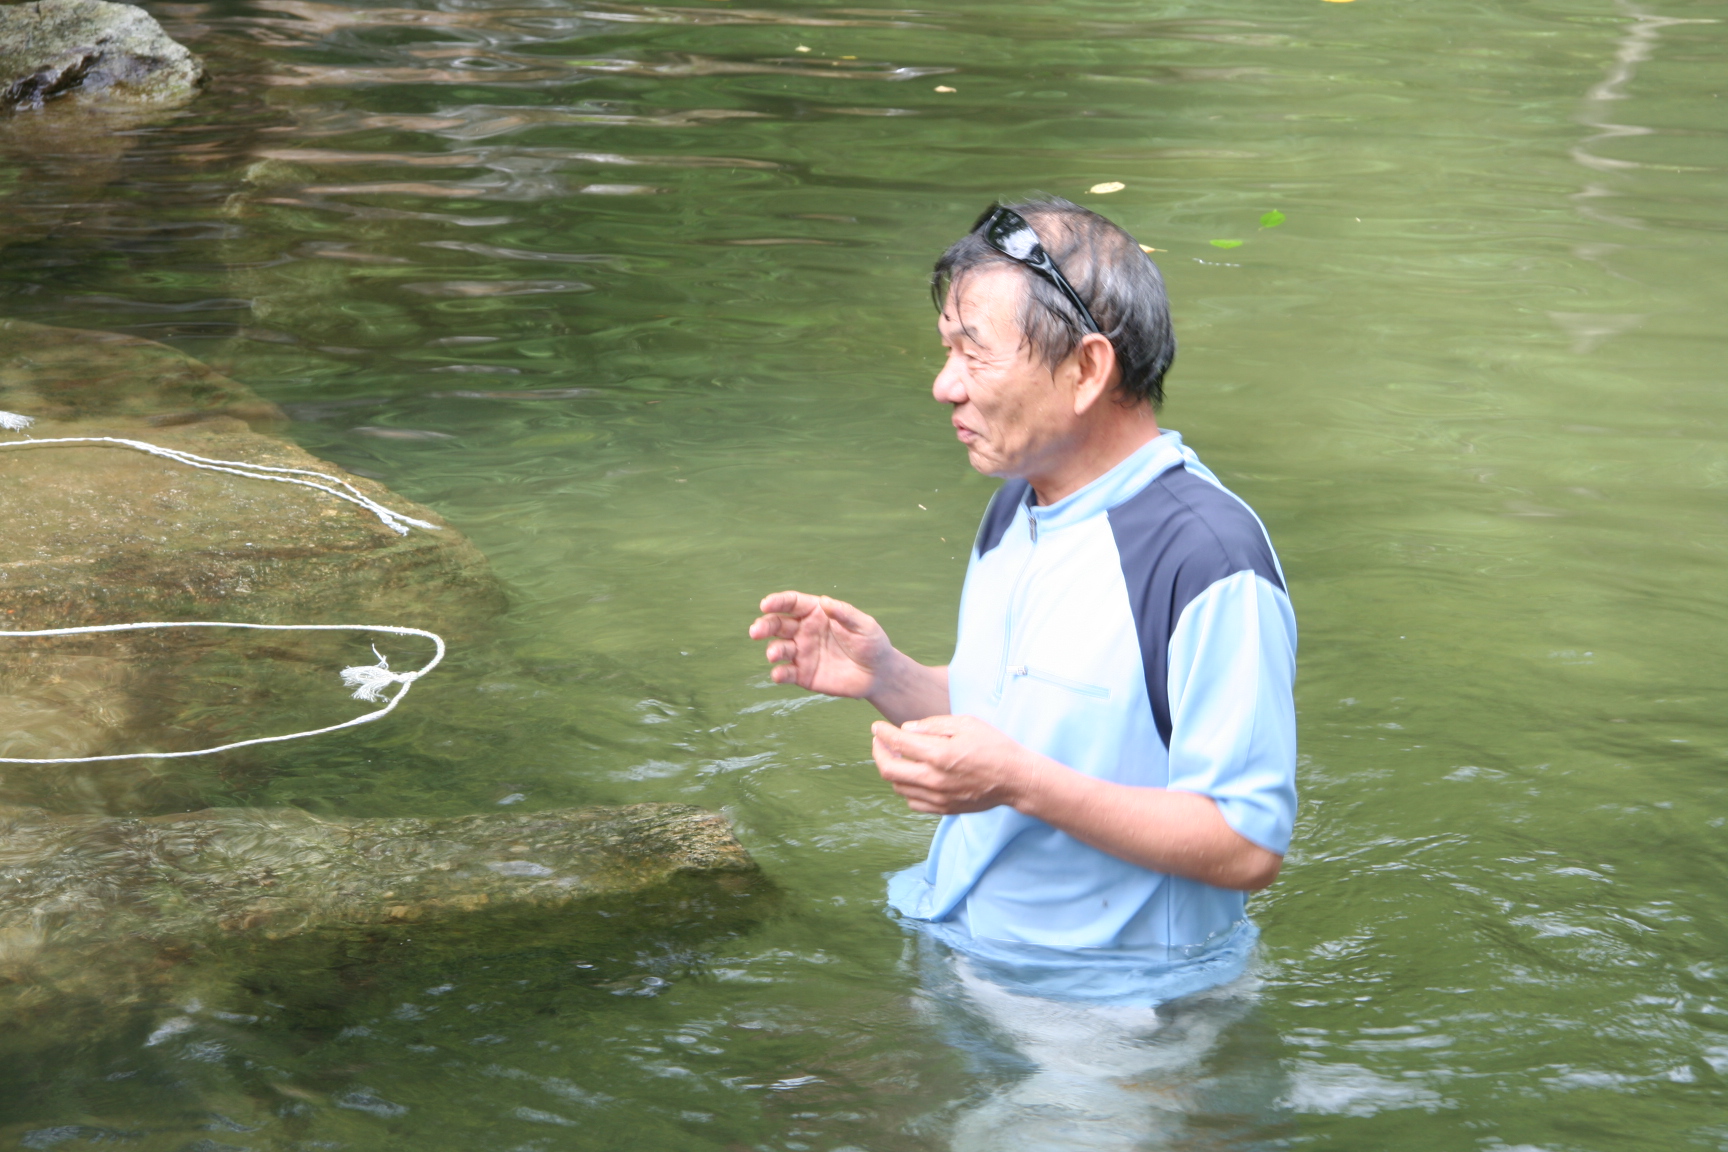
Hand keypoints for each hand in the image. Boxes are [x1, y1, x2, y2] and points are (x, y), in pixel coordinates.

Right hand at [749, 591, 894, 699]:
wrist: (878, 674)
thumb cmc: (871, 643)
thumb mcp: (864, 625)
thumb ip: (844, 614)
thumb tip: (825, 602)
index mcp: (816, 613)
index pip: (792, 603)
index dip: (777, 602)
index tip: (765, 605)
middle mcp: (804, 631)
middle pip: (777, 624)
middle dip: (764, 626)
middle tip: (756, 631)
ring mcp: (802, 653)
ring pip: (779, 648)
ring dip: (773, 650)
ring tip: (774, 654)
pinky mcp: (803, 674)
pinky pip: (786, 673)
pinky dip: (779, 674)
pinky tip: (779, 675)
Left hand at [871, 714, 1045, 814]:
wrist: (1015, 780)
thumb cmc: (994, 747)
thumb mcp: (966, 724)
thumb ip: (933, 725)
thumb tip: (906, 729)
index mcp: (939, 754)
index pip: (898, 743)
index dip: (882, 733)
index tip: (877, 727)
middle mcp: (934, 779)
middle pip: (889, 769)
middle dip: (878, 752)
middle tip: (879, 741)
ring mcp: (938, 797)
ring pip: (898, 787)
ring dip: (891, 770)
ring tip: (897, 756)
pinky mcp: (943, 809)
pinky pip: (912, 801)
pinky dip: (905, 787)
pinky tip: (911, 775)